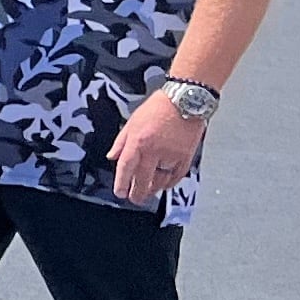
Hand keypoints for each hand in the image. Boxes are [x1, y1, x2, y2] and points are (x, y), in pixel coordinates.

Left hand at [107, 89, 207, 207]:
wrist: (185, 100)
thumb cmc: (158, 108)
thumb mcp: (132, 122)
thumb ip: (121, 142)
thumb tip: (112, 157)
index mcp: (138, 141)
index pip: (126, 167)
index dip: (121, 182)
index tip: (120, 192)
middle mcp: (154, 150)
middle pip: (143, 178)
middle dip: (137, 192)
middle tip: (134, 199)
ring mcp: (172, 155)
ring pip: (161, 179)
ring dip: (153, 189)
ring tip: (148, 193)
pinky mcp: (186, 156)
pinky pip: (177, 175)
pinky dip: (170, 182)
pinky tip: (164, 185)